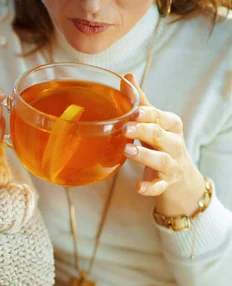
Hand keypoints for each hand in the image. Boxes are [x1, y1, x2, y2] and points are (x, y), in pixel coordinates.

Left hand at [123, 73, 204, 215]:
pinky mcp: (166, 182)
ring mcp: (171, 164)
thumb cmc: (162, 142)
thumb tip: (127, 76)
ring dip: (144, 156)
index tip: (133, 112)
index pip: (160, 117)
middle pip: (160, 135)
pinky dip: (150, 187)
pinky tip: (139, 188)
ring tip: (127, 151)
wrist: (182, 176)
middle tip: (125, 128)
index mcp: (171, 126)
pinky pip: (159, 185)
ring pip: (161, 159)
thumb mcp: (156, 122)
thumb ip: (142, 102)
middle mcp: (174, 144)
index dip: (147, 114)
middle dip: (143, 131)